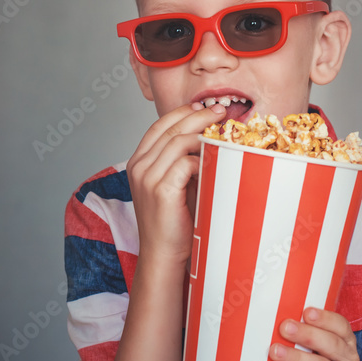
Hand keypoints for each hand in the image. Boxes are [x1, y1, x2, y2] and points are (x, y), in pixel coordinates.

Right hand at [126, 102, 224, 265]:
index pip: (160, 125)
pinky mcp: (161, 190)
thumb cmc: (174, 220)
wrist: (163, 254)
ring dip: (204, 133)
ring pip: (179, 141)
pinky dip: (203, 158)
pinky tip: (216, 159)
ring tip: (223, 131)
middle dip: (199, 115)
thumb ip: (183, 161)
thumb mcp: (175, 183)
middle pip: (171, 128)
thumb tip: (209, 138)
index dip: (183, 112)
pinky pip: (185, 163)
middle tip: (221, 111)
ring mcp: (147, 177)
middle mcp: (138, 166)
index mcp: (138, 161)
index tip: (205, 106)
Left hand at [268, 307, 359, 360]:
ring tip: (274, 351)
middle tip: (284, 327)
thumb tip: (274, 321)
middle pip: (331, 344)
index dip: (325, 318)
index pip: (341, 326)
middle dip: (307, 334)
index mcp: (346, 345)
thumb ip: (309, 340)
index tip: (306, 311)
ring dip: (296, 358)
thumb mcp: (323, 356)